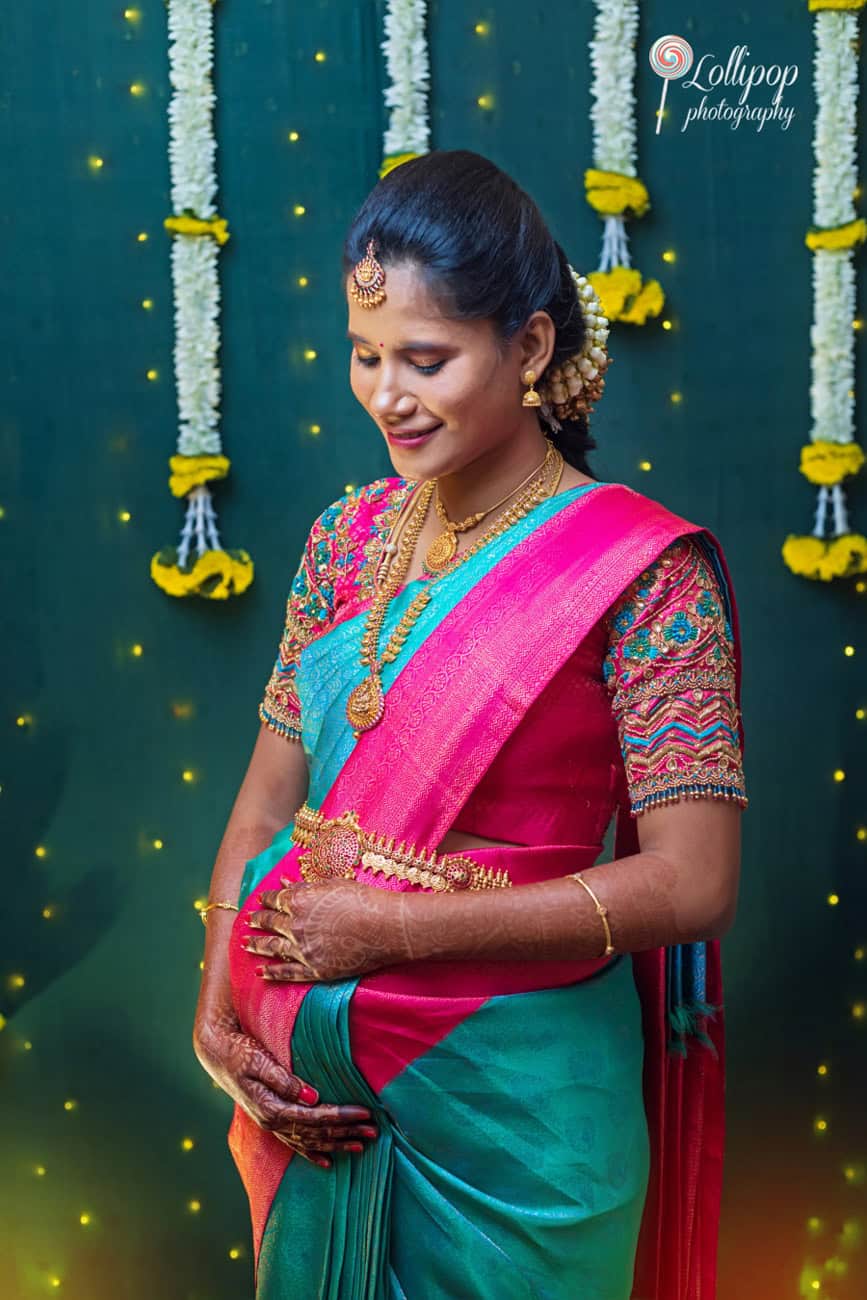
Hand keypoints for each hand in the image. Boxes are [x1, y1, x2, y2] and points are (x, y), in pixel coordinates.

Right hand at [192, 1007, 377, 1168]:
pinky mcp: (271, 1120)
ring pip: (309, 1141)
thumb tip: (312, 1095)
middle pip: (316, 1132)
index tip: (364, 1113)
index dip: (340, 1116)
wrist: (215, 1052)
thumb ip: (283, 1079)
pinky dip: (312, 1153)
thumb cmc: (237, 1052)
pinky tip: (327, 1161)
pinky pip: (295, 1143)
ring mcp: (271, 1124)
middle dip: (346, 1133)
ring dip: (336, 1144)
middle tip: (374, 1133)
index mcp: (271, 1109)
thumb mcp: (258, 1061)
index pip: (314, 1117)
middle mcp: (272, 1122)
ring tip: (361, 1147)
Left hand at [244, 877, 402, 981]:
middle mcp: (296, 926)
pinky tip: (261, 972)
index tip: (260, 900)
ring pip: (272, 948)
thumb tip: (284, 881)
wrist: (387, 927)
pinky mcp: (316, 970)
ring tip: (245, 945)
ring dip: (256, 946)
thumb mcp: (334, 884)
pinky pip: (288, 973)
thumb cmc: (365, 899)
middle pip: (270, 923)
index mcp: (300, 901)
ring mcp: (304, 950)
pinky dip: (273, 973)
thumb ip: (305, 885)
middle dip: (257, 921)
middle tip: (247, 922)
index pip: (275, 899)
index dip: (265, 899)